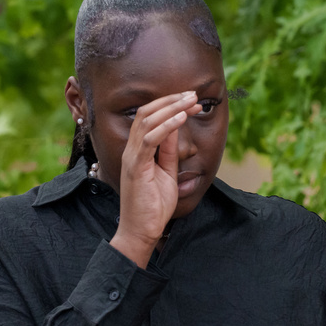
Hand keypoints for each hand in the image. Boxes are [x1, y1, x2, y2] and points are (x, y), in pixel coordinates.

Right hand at [109, 90, 202, 267]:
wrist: (142, 230)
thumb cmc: (154, 205)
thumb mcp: (166, 172)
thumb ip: (168, 151)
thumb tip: (175, 129)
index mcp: (138, 149)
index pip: (150, 117)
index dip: (170, 106)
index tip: (192, 102)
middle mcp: (131, 149)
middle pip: (147, 112)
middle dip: (171, 100)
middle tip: (193, 95)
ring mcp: (132, 157)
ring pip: (147, 120)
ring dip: (171, 108)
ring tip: (190, 101)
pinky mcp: (136, 167)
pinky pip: (150, 140)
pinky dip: (166, 126)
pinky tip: (181, 118)